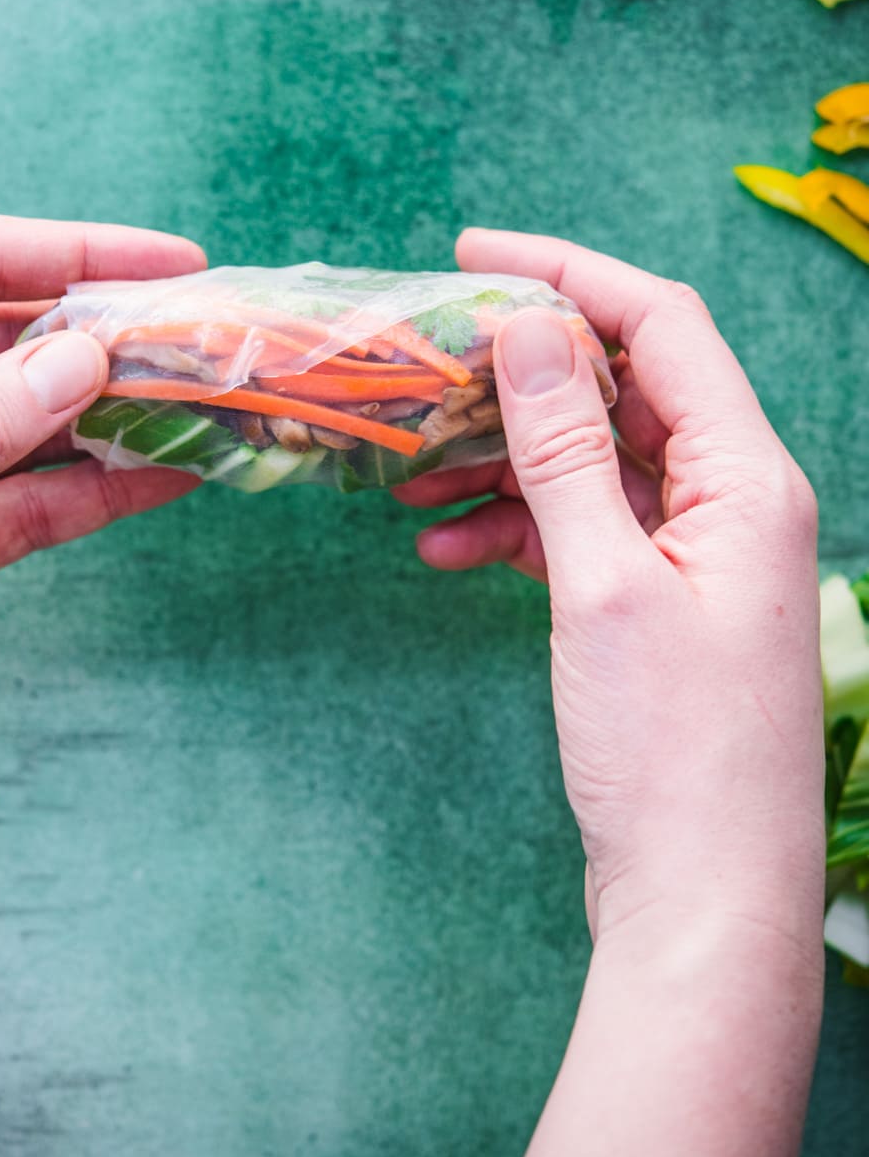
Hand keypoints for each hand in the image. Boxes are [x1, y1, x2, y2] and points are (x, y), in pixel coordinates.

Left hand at [0, 216, 204, 829]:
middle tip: (208, 352)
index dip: (76, 255)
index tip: (174, 263)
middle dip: (106, 347)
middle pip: (5, 345)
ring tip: (204, 414)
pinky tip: (154, 481)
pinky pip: (10, 509)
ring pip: (19, 431)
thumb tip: (85, 363)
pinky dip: (81, 497)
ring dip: (106, 424)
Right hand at [398, 230, 826, 954]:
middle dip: (519, 372)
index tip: (472, 253)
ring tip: (411, 471)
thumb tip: (530, 325)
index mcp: (745, 477)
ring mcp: (697, 554)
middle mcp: (731, 500)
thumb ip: (561, 448)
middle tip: (422, 366)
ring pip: (591, 461)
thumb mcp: (601, 584)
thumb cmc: (672, 752)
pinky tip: (444, 546)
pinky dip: (515, 526)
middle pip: (621, 388)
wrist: (704, 903)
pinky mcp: (661, 604)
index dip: (569, 274)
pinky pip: (584, 529)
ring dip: (503, 456)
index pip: (662, 326)